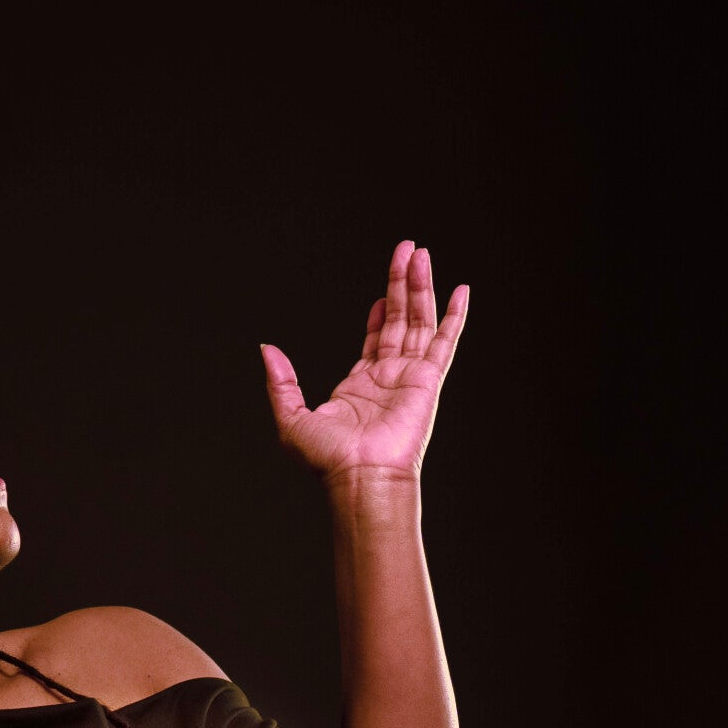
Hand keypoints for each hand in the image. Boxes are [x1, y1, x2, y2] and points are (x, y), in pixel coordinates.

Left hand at [261, 240, 467, 482]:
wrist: (361, 476)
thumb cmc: (329, 460)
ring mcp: (410, 378)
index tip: (381, 293)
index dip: (380, 313)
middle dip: (402, 285)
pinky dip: (455, 316)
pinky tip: (461, 290)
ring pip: (420, 321)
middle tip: (406, 250)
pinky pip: (445, 341)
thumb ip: (281, 382)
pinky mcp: (428, 380)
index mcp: (360, 386)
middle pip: (400, 320)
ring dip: (421, 287)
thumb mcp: (291, 418)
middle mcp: (388, 379)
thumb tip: (266, 350)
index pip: (376, 340)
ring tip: (421, 254)